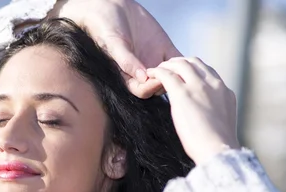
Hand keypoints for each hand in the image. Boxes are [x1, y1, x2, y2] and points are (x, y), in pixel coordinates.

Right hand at [49, 0, 180, 98]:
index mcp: (126, 75)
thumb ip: (126, 61)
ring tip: (176, 63)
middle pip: (158, 87)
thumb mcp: (113, 44)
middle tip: (171, 72)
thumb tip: (141, 78)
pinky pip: (176, 58)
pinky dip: (182, 60)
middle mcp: (140, 71)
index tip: (158, 79)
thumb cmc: (103, 26)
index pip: (142, 90)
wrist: (109, 6)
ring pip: (169, 75)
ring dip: (175, 72)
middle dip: (166, 82)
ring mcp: (153, 60)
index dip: (151, 87)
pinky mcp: (163, 47)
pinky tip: (180, 57)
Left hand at [146, 57, 240, 164]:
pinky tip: (150, 74)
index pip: (208, 71)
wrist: (218, 149)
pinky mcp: (183, 94)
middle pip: (194, 62)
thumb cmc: (218, 144)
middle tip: (166, 68)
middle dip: (179, 63)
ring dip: (167, 65)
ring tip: (156, 70)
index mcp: (224, 91)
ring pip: (180, 64)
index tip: (182, 74)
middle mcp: (213, 84)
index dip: (193, 69)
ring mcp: (198, 87)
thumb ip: (215, 111)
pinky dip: (157, 72)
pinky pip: (167, 75)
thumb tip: (208, 116)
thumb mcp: (223, 121)